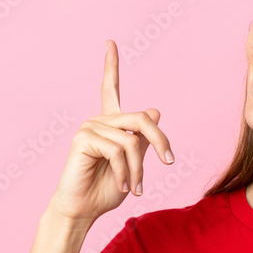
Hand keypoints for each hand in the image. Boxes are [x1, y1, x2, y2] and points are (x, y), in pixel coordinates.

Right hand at [48, 40, 173, 222]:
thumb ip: (142, 140)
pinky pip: (117, 150)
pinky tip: (123, 185)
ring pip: (131, 141)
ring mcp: (89, 127)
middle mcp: (98, 120)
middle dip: (160, 141)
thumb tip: (155, 111)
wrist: (84, 210)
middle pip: (142, 118)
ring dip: (139, 168)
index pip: (109, 88)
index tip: (109, 42)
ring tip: (136, 187)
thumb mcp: (134, 164)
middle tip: (169, 162)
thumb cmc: (107, 189)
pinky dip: (125, 171)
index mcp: (110, 124)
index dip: (110, 65)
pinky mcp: (83, 138)